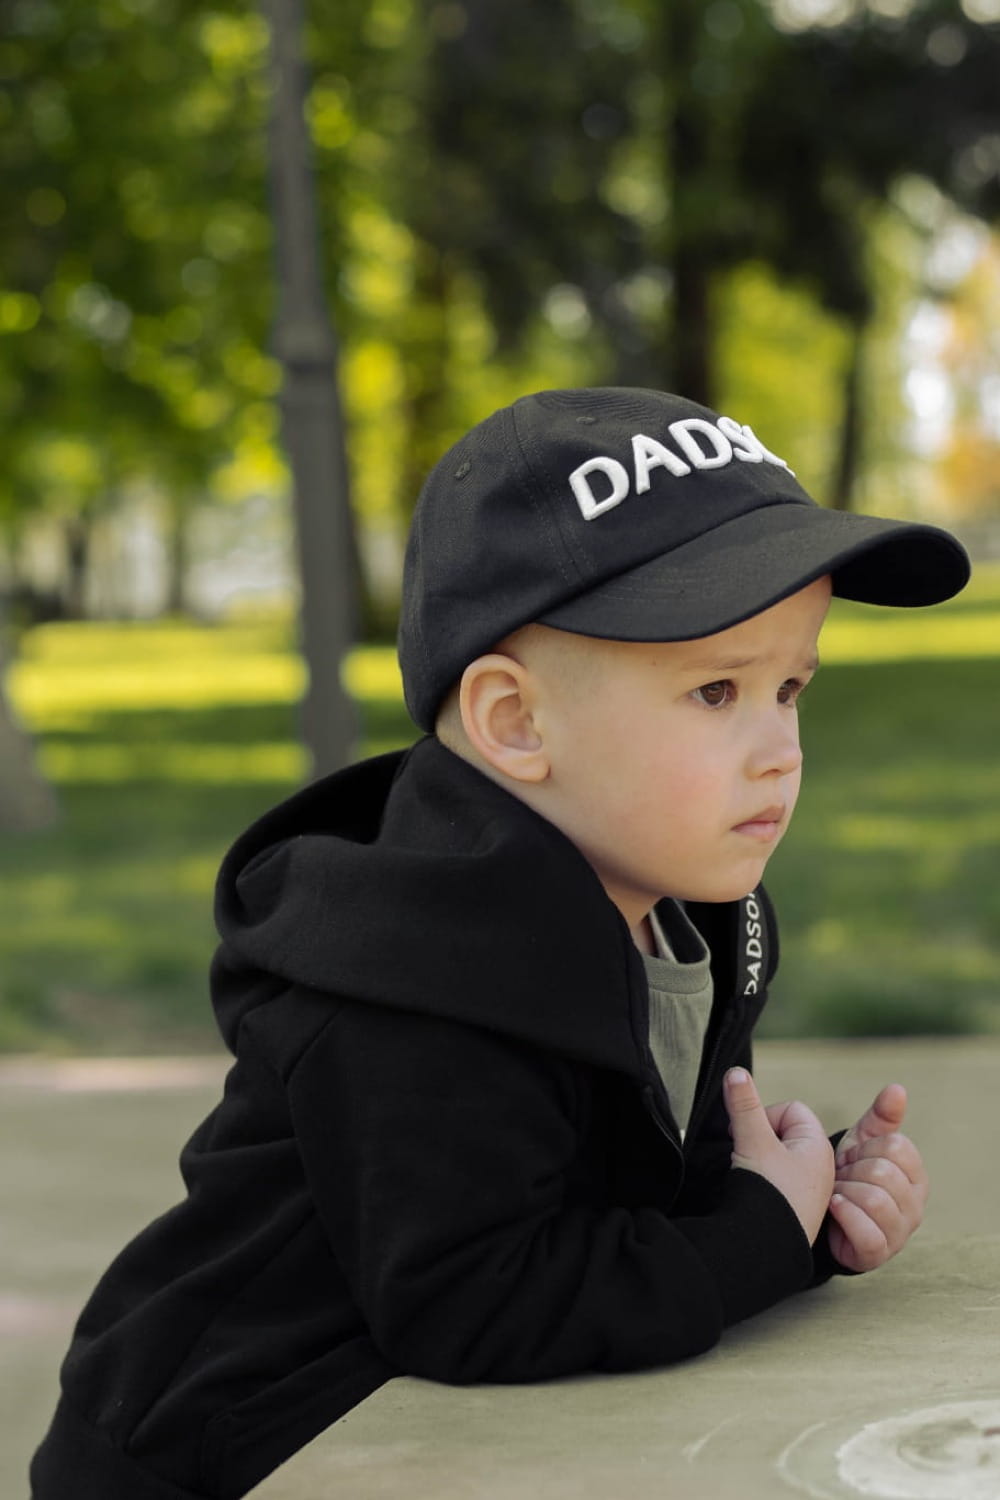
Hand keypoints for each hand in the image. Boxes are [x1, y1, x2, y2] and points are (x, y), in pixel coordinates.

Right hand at [725, 1068, 834, 1244]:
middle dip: (761, 1137)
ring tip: (750, 1173)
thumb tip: (736, 1071)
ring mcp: (811, 1189)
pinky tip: (755, 1192)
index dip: (765, 1116)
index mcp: (817, 1147)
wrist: (767, 1248)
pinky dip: (766, 1179)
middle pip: (786, 1131)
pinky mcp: (799, 1209)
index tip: (749, 1135)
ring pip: (782, 1156)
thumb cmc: (766, 1192)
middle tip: (748, 1153)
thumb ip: (743, 1104)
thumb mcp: (752, 1139)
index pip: (791, 1110)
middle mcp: (821, 1167)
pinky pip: (782, 1180)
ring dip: (761, 1158)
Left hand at [827, 1083, 927, 1272]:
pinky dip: (843, 1215)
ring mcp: (901, 1231)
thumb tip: (898, 1089)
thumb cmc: (850, 1175)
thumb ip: (881, 1117)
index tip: (852, 1157)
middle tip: (841, 1178)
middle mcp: (915, 1204)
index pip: (897, 1146)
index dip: (865, 1147)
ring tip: (836, 1194)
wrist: (826, 1215)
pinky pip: (865, 1230)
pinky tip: (833, 1208)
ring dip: (844, 1193)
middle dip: (852, 1171)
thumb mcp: (863, 1142)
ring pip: (874, 1200)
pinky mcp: (880, 1253)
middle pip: (883, 1172)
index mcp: (915, 1173)